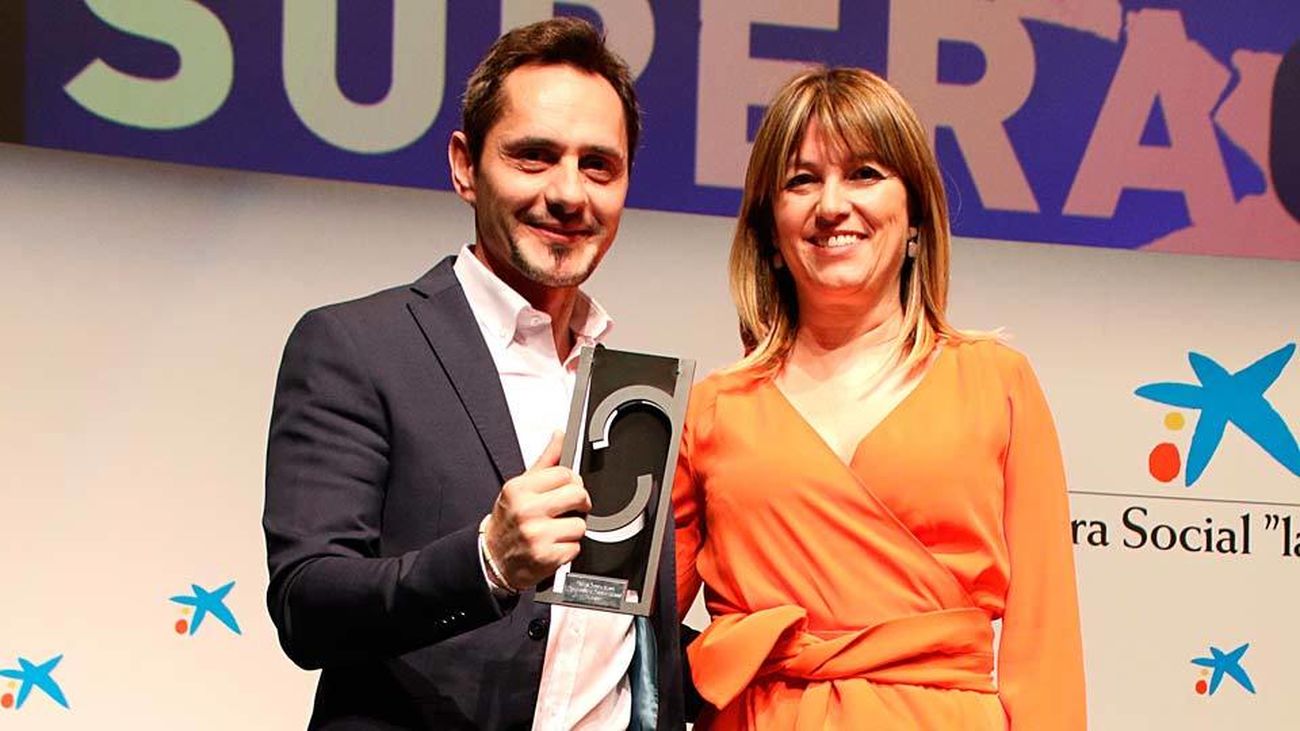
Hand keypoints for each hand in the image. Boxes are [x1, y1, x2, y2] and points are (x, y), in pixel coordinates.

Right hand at [483, 431, 589, 589]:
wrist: (492, 558)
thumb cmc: (509, 521)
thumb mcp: (521, 486)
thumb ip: (546, 460)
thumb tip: (560, 436)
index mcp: (519, 489)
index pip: (565, 474)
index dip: (572, 482)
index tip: (568, 489)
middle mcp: (526, 511)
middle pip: (578, 495)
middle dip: (579, 503)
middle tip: (568, 509)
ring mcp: (536, 535)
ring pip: (580, 524)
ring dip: (573, 530)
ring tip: (556, 530)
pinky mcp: (546, 557)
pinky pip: (576, 548)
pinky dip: (568, 549)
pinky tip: (553, 546)